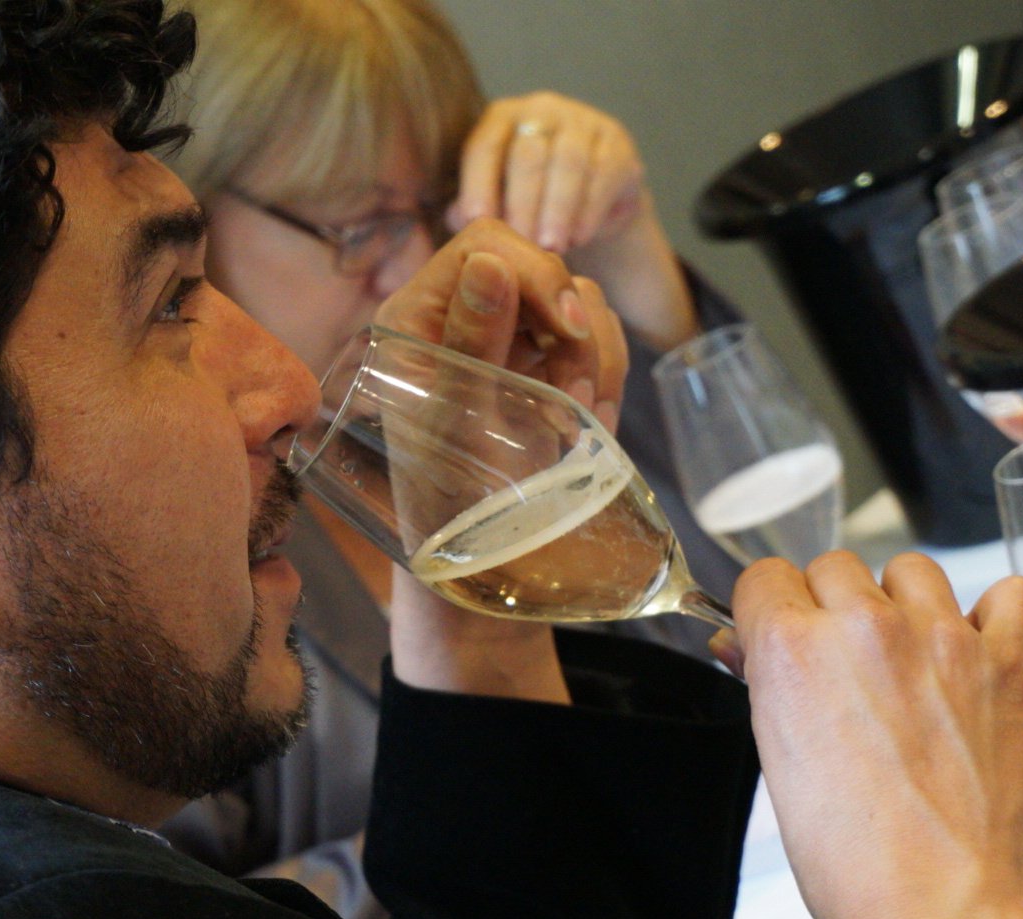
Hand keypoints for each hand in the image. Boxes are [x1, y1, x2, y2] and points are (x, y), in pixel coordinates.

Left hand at [374, 220, 628, 700]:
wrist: (486, 570)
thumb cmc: (451, 506)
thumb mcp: (456, 422)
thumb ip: (471, 337)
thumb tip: (491, 261)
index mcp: (415, 317)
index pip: (486, 244)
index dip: (537, 274)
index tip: (567, 331)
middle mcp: (460, 316)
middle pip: (542, 265)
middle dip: (573, 327)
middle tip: (576, 393)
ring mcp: (508, 341)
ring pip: (579, 302)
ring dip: (594, 357)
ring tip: (580, 417)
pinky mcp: (544, 367)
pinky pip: (597, 340)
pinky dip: (607, 376)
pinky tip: (591, 422)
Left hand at [447, 93, 697, 351]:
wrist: (590, 205)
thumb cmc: (529, 204)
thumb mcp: (496, 204)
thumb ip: (472, 210)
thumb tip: (460, 220)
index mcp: (501, 120)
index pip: (484, 146)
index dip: (479, 183)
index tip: (477, 222)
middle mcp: (541, 111)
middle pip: (529, 154)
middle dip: (523, 204)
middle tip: (520, 247)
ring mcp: (583, 122)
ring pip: (569, 162)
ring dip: (558, 209)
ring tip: (551, 249)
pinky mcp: (617, 144)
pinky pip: (604, 173)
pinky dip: (590, 209)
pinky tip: (579, 237)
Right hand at [712, 553, 1022, 918]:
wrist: (939, 912)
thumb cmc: (854, 863)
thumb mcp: (779, 764)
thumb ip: (767, 685)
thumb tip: (748, 644)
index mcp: (793, 649)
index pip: (767, 576)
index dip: (772, 609)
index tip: (783, 632)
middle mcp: (867, 628)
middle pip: (835, 568)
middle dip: (832, 609)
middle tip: (845, 666)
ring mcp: (945, 639)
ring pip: (911, 570)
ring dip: (904, 603)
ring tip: (910, 660)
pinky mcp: (1010, 662)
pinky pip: (1010, 594)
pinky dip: (995, 613)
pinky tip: (977, 652)